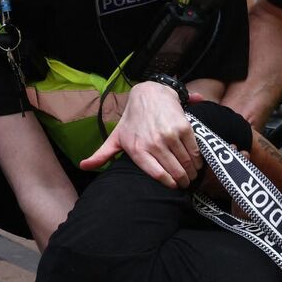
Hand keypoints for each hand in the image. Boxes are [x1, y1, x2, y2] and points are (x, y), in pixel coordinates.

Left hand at [77, 82, 201, 188]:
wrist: (149, 94)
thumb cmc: (132, 120)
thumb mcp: (116, 136)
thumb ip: (102, 155)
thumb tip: (84, 166)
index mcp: (137, 149)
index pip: (157, 175)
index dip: (169, 184)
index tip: (173, 188)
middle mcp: (153, 143)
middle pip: (174, 172)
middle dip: (182, 181)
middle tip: (185, 184)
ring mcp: (169, 135)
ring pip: (186, 163)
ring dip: (191, 172)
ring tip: (191, 175)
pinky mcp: (182, 127)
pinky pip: (194, 150)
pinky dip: (197, 160)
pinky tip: (196, 163)